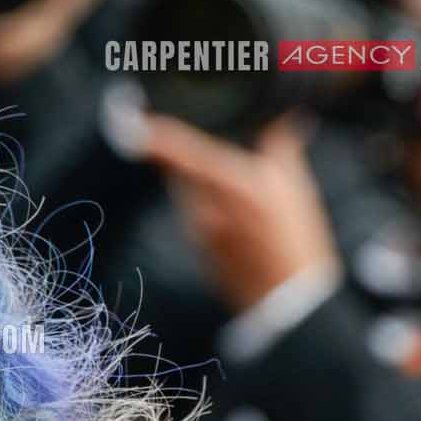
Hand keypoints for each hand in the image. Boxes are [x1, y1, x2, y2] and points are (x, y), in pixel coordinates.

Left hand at [140, 110, 338, 313]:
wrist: (289, 308)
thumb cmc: (296, 244)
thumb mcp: (296, 187)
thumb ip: (281, 147)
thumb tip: (282, 118)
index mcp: (227, 185)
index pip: (176, 151)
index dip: (147, 130)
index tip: (124, 112)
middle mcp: (203, 209)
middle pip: (175, 168)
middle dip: (178, 148)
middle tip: (182, 128)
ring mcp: (198, 234)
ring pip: (185, 192)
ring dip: (196, 176)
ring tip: (227, 171)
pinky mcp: (201, 252)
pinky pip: (195, 215)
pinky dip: (205, 202)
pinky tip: (233, 207)